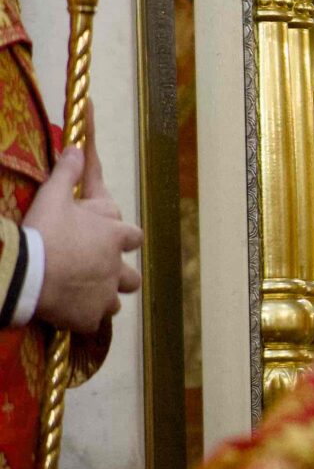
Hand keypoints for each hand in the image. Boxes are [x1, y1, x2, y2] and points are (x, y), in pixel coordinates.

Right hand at [27, 139, 141, 332]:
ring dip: (104, 296)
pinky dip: (83, 316)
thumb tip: (77, 148)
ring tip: (83, 293)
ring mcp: (105, 295)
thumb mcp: (52, 195)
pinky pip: (92, 321)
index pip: (133, 236)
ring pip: (116, 301)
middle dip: (118, 272)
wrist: (24, 273)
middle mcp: (116, 267)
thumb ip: (68, 172)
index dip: (121, 236)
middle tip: (95, 268)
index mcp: (114, 236)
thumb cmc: (42, 231)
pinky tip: (66, 311)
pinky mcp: (90, 318)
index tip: (107, 235)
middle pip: (132, 275)